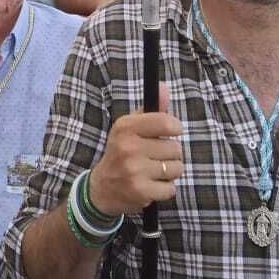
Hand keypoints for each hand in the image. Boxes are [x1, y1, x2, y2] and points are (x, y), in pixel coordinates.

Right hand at [86, 83, 182, 216]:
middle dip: (170, 154)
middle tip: (155, 156)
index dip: (175, 128)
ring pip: (176, 168)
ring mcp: (134, 170)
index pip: (165, 122)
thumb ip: (151, 109)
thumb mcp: (130, 128)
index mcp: (126, 127)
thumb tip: (164, 87)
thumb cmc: (121, 152)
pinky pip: (171, 188)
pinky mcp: (141, 191)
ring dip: (170, 172)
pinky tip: (151, 185)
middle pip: (175, 148)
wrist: (102, 188)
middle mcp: (129, 147)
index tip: (171, 132)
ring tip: (154, 171)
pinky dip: (165, 189)